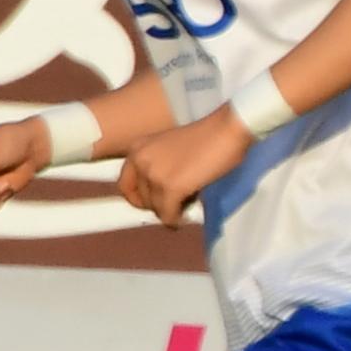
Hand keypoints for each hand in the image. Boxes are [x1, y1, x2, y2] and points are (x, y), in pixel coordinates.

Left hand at [118, 106, 252, 229]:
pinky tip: (186, 216)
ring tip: (186, 204)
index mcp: (138, 148)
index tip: (153, 203)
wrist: (226, 131)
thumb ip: (158, 166)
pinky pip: (168, 215)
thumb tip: (160, 194)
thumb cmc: (207, 135)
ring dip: (171, 211)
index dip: (138, 198)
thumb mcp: (170, 147)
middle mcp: (140, 161)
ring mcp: (154, 175)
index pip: (125, 184)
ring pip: (156, 209)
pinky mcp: (171, 188)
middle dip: (158, 205)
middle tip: (176, 203)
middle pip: (141, 199)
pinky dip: (177, 220)